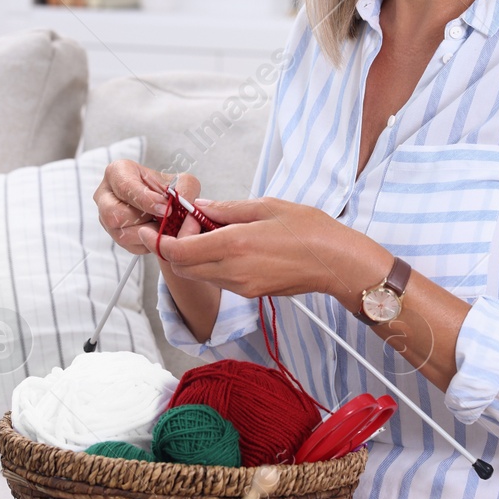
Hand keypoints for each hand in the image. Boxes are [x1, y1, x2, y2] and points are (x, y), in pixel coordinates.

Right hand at [94, 160, 201, 254]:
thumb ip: (185, 188)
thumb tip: (184, 203)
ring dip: (147, 233)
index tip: (164, 208)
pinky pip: (129, 246)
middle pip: (114, 215)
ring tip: (163, 226)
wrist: (162, 201)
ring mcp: (105, 217)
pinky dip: (148, 243)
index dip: (145, 200)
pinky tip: (157, 233)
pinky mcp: (114, 235)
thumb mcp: (180, 180)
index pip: (125, 187)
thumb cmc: (166, 187)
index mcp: (117, 172)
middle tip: (164, 219)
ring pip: (121, 234)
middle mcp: (105, 195)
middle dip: (143, 220)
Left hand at [146, 196, 389, 304]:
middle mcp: (233, 270)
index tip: (161, 226)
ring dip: (195, 257)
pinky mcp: (250, 293)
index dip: (161, 240)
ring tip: (214, 231)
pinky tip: (230, 245)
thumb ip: (228, 209)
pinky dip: (212, 264)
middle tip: (193, 224)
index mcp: (234, 244)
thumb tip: (200, 206)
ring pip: (199, 275)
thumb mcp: (267, 206)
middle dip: (176, 248)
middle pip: (182, 268)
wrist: (336, 263)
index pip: (178, 251)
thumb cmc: (309, 230)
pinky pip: (219, 280)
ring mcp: (241, 286)